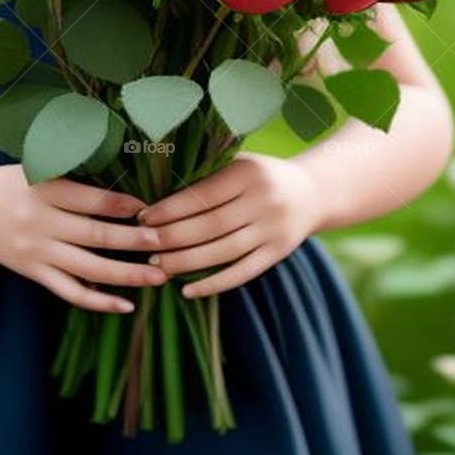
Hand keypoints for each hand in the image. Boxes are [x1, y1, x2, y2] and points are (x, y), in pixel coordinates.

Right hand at [0, 165, 166, 313]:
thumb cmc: (8, 182)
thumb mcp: (35, 166)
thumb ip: (71, 170)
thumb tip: (115, 181)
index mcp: (44, 189)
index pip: (90, 200)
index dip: (121, 205)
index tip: (147, 208)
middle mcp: (41, 222)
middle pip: (94, 235)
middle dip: (133, 240)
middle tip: (164, 242)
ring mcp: (37, 252)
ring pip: (88, 268)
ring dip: (126, 275)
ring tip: (158, 276)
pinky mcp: (33, 272)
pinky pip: (70, 291)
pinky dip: (99, 301)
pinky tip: (126, 304)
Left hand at [137, 152, 323, 298]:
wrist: (312, 192)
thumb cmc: (260, 176)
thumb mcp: (239, 164)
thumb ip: (207, 178)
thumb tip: (157, 202)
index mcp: (248, 172)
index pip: (202, 195)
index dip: (170, 209)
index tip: (143, 217)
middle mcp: (263, 200)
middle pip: (209, 225)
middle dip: (171, 237)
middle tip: (142, 244)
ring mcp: (273, 229)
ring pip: (222, 251)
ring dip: (186, 262)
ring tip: (158, 264)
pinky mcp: (278, 253)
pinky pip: (242, 272)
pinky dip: (213, 284)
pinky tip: (187, 291)